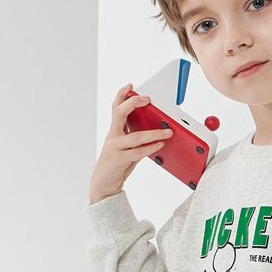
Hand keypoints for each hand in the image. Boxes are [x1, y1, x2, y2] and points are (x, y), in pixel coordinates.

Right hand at [87, 81, 172, 203]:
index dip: (122, 95)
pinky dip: (150, 147)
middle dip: (133, 103)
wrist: (103, 185)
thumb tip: (157, 133)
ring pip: (135, 135)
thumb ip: (138, 140)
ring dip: (154, 132)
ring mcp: (115, 148)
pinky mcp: (119, 160)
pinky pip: (137, 152)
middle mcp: (113, 137)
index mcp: (114, 131)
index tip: (130, 85)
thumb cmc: (116, 165)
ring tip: (168, 130)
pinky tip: (160, 144)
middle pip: (120, 113)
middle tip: (147, 99)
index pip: (116, 108)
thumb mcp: (127, 149)